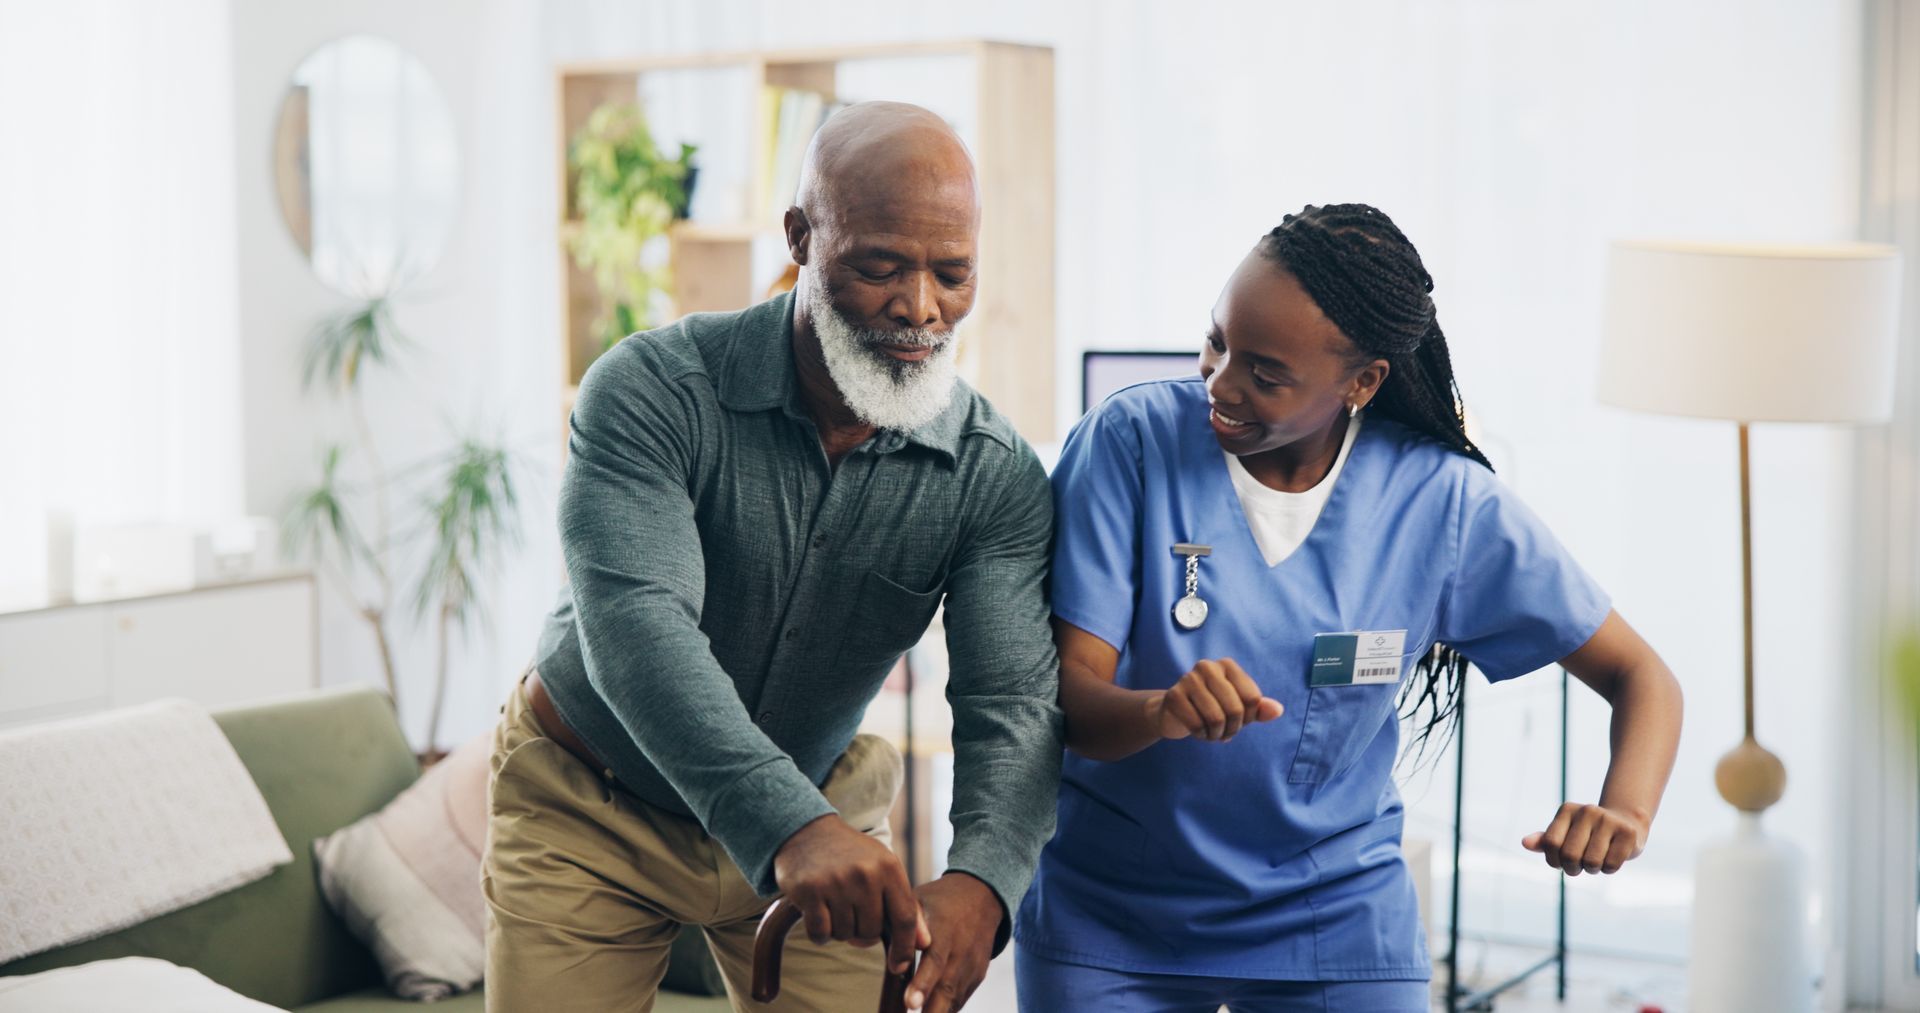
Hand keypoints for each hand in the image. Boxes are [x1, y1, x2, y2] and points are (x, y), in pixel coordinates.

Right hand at [771, 815, 928, 974]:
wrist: (807, 830)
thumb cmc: (852, 855)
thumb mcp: (884, 870)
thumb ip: (905, 906)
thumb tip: (924, 944)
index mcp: (889, 867)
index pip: (905, 919)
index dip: (904, 947)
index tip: (898, 965)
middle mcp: (865, 874)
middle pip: (872, 932)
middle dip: (862, 932)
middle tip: (852, 914)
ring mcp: (836, 882)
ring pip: (845, 934)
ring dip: (839, 930)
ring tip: (834, 906)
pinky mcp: (809, 890)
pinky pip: (820, 933)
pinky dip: (819, 933)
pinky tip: (817, 915)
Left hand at [905, 872, 1001, 1012]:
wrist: (981, 897)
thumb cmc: (941, 900)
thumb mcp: (919, 900)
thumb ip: (905, 926)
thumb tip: (894, 956)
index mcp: (945, 930)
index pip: (935, 961)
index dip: (923, 984)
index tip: (910, 1003)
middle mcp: (962, 950)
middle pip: (948, 988)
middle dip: (931, 1011)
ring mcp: (972, 965)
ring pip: (955, 999)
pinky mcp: (977, 976)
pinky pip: (960, 999)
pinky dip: (945, 1009)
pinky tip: (928, 1012)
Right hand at [1144, 658, 1282, 741]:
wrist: (1174, 713)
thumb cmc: (1212, 708)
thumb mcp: (1239, 708)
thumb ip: (1258, 709)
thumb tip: (1278, 710)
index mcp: (1227, 665)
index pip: (1252, 698)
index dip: (1249, 718)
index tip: (1239, 721)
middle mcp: (1207, 666)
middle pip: (1235, 709)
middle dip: (1233, 729)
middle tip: (1225, 733)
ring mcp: (1188, 679)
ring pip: (1216, 719)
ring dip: (1217, 735)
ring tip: (1213, 733)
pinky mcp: (1173, 695)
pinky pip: (1197, 725)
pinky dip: (1202, 736)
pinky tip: (1199, 732)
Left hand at [1522, 802, 1647, 875]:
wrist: (1626, 822)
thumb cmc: (1588, 833)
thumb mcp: (1565, 834)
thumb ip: (1545, 841)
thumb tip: (1525, 843)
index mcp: (1567, 810)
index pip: (1551, 844)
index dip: (1553, 861)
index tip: (1560, 863)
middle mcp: (1588, 811)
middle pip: (1570, 855)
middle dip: (1572, 869)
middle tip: (1578, 867)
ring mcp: (1609, 820)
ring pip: (1591, 862)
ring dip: (1592, 870)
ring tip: (1595, 860)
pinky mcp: (1627, 833)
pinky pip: (1611, 865)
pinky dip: (1608, 869)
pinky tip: (1611, 858)